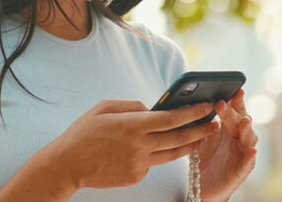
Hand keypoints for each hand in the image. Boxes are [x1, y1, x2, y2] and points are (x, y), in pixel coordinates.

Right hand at [42, 100, 220, 188]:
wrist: (67, 164)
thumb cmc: (82, 133)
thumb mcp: (102, 108)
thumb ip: (130, 105)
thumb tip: (151, 109)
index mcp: (131, 125)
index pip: (171, 118)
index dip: (193, 112)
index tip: (207, 106)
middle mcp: (139, 145)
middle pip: (180, 137)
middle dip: (201, 129)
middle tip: (215, 123)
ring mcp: (139, 163)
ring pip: (173, 154)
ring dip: (189, 144)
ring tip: (200, 137)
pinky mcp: (137, 176)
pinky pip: (154, 163)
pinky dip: (158, 155)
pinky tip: (155, 149)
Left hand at [198, 89, 258, 200]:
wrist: (202, 185)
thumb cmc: (201, 159)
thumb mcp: (195, 138)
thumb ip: (195, 123)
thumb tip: (184, 104)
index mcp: (227, 128)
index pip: (234, 110)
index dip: (236, 100)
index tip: (234, 88)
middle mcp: (238, 138)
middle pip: (240, 121)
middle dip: (233, 111)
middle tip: (223, 102)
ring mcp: (242, 153)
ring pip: (249, 138)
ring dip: (247, 129)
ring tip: (244, 121)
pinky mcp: (241, 169)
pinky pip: (248, 162)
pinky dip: (250, 156)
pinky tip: (251, 150)